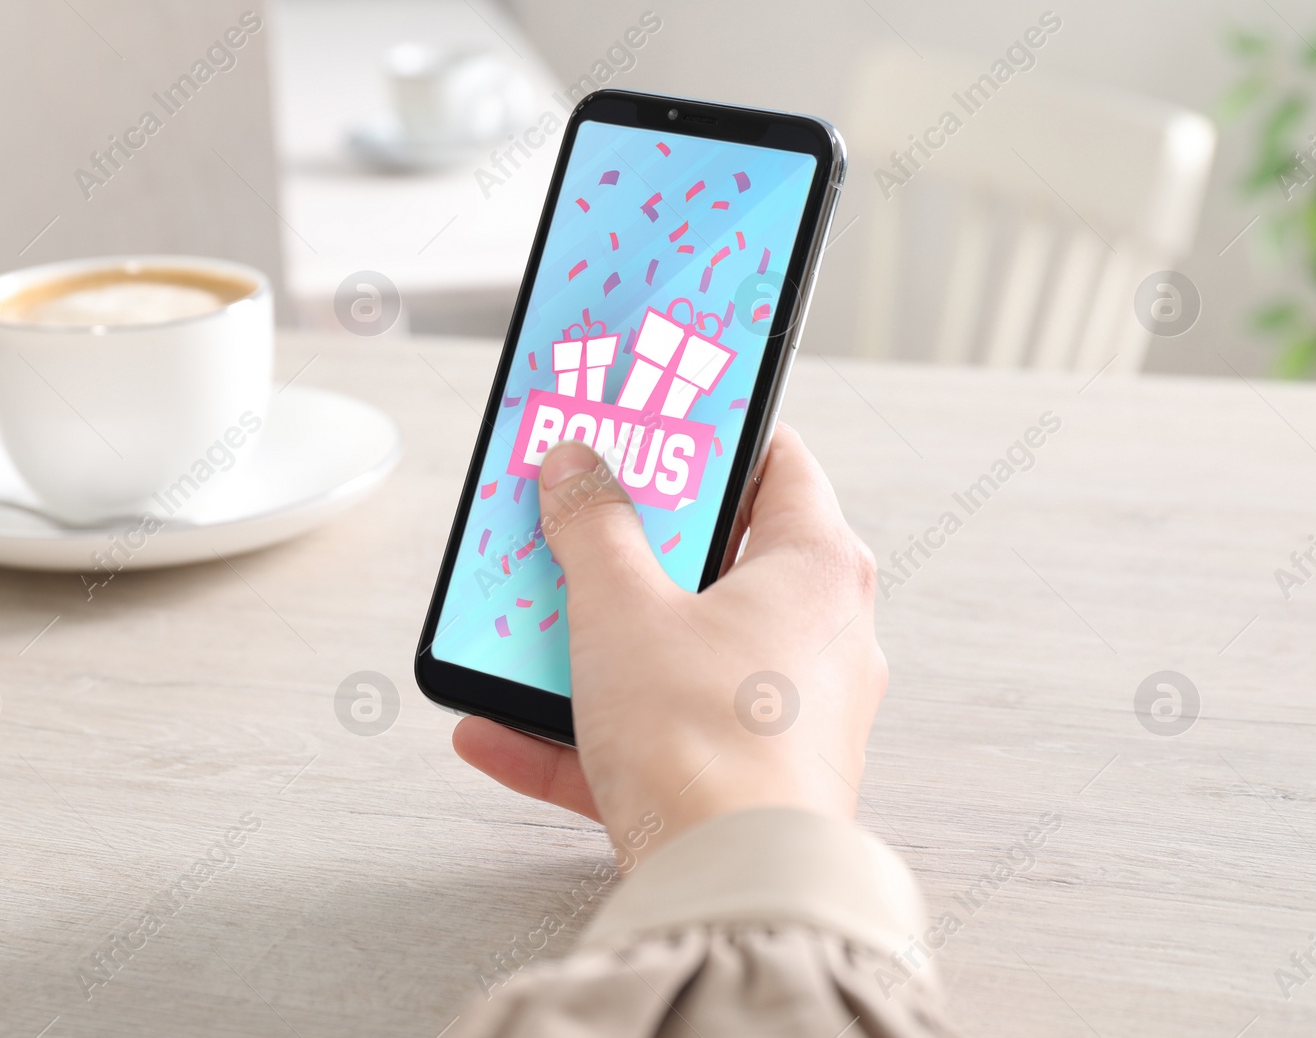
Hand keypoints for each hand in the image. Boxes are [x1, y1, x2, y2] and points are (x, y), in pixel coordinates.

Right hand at [451, 425, 887, 848]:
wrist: (728, 886)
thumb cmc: (707, 741)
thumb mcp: (622, 610)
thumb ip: (593, 527)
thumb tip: (577, 467)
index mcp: (816, 569)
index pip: (776, 462)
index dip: (708, 439)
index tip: (649, 428)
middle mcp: (820, 636)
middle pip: (715, 561)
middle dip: (630, 547)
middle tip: (574, 520)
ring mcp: (786, 713)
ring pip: (677, 653)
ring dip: (593, 643)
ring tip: (523, 625)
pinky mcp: (746, 780)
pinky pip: (655, 735)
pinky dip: (583, 730)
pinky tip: (495, 728)